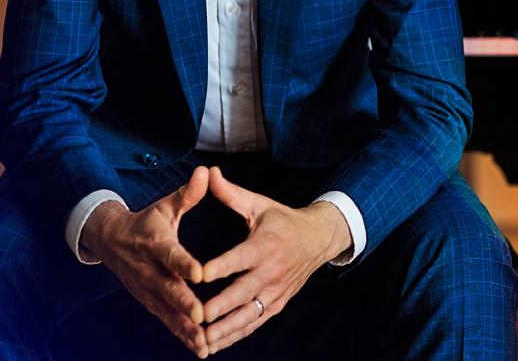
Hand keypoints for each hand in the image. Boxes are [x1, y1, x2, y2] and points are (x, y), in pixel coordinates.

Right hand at [83, 166, 210, 356]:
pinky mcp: (149, 302)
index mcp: (154, 243)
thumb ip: (188, 194)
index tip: (200, 273)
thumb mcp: (164, 206)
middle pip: (168, 288)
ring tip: (205, 343)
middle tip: (201, 318)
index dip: (184, 263)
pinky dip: (182, 335)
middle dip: (184, 304)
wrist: (110, 241)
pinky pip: (167, 321)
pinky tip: (201, 348)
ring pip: (168, 311)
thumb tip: (207, 172)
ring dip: (185, 328)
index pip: (170, 254)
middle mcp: (148, 270)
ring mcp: (146, 290)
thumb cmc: (146, 221)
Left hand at [198, 166, 351, 354]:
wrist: (319, 239)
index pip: (240, 258)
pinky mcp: (278, 303)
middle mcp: (271, 271)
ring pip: (250, 314)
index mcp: (265, 245)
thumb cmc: (282, 220)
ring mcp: (276, 290)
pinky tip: (216, 344)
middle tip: (198, 316)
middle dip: (221, 306)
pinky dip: (237, 335)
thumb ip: (230, 194)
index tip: (200, 275)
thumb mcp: (259, 204)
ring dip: (227, 329)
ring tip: (204, 340)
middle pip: (244, 292)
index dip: (221, 266)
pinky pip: (256, 322)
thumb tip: (207, 173)